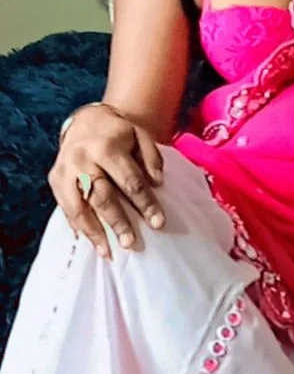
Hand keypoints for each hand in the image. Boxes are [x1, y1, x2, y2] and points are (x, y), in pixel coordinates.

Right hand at [48, 104, 165, 257]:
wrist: (85, 120)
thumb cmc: (118, 133)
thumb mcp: (141, 135)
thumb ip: (152, 158)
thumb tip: (157, 184)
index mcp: (107, 147)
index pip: (130, 181)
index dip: (145, 203)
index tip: (158, 223)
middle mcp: (83, 160)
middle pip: (102, 197)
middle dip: (117, 223)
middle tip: (131, 244)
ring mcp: (65, 171)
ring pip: (79, 207)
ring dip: (94, 232)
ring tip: (108, 252)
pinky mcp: (55, 180)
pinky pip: (66, 208)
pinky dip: (78, 227)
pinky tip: (90, 242)